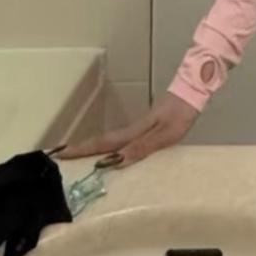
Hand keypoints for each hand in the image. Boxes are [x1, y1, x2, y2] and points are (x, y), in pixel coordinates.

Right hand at [56, 92, 195, 168]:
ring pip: (111, 141)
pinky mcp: (147, 128)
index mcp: (134, 132)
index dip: (83, 150)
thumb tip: (116, 162)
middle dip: (82, 149)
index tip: (61, 154)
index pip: (104, 143)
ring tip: (79, 159)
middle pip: (103, 141)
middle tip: (61, 157)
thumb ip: (142, 147)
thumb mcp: (165, 134)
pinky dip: (110, 147)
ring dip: (94, 148)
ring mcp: (139, 128)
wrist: (193, 93)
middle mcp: (133, 130)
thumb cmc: (181, 114)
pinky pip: (122, 140)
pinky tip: (111, 155)